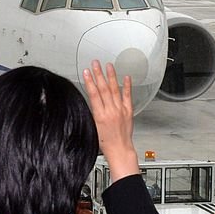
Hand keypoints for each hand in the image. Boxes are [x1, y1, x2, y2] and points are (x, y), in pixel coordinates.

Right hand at [82, 60, 139, 179]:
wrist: (120, 150)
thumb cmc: (105, 143)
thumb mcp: (93, 128)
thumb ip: (92, 113)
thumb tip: (89, 101)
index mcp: (100, 115)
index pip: (94, 94)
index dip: (89, 81)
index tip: (86, 72)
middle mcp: (111, 111)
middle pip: (103, 88)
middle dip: (98, 74)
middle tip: (95, 63)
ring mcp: (121, 110)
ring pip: (115, 89)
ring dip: (111, 76)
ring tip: (108, 66)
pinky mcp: (128, 111)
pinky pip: (128, 96)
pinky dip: (127, 86)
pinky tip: (126, 77)